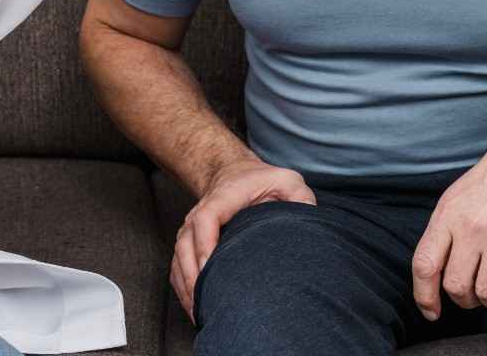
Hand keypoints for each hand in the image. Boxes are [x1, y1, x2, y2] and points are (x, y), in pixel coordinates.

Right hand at [170, 158, 315, 321]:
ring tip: (200, 313)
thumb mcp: (287, 181)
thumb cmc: (262, 181)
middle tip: (205, 304)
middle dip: (193, 275)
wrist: (234, 174)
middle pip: (186, 243)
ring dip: (186, 286)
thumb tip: (309, 225)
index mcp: (225, 196)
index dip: (205, 244)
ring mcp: (192, 227)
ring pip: (179, 257)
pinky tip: (193, 306)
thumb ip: (300, 197)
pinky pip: (177, 265)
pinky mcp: (189, 240)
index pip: (206, 218)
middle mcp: (201, 211)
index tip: (209, 269)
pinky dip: (182, 287)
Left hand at [411, 115, 486, 319]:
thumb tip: (434, 271)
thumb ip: (444, 231)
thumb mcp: (457, 197)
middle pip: (456, 286)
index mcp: (448, 215)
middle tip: (473, 293)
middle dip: (463, 299)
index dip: (423, 295)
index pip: (424, 264)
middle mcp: (472, 228)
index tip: (431, 311)